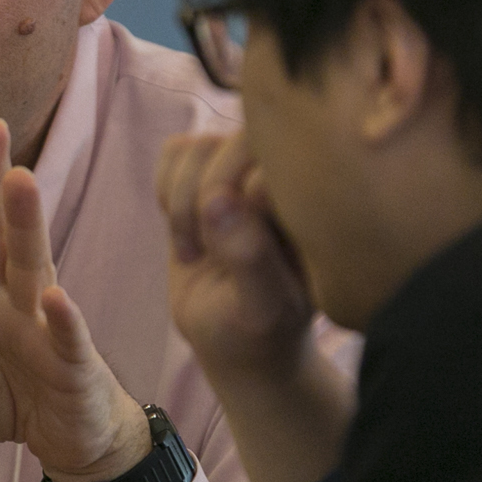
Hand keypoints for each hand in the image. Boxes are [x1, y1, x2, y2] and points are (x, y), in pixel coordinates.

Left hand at [0, 117, 153, 481]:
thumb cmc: (2, 395)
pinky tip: (55, 296)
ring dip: (26, 224)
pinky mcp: (70, 357)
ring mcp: (38, 321)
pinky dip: (61, 317)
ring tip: (21, 179)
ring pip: (30, 265)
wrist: (64, 430)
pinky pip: (64, 334)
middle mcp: (1, 295)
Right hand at [155, 128, 316, 382]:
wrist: (233, 338)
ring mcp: (243, 171)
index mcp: (316, 206)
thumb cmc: (258, 330)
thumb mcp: (260, 309)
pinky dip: (165, 190)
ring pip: (199, 146)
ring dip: (181, 202)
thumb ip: (249, 257)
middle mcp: (283, 179)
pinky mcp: (206, 173)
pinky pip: (175, 150)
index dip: (242, 208)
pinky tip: (182, 229)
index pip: (275, 167)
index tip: (235, 261)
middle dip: (205, 199)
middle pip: (235, 143)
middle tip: (204, 252)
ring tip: (194, 250)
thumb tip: (218, 200)